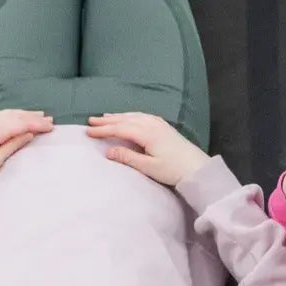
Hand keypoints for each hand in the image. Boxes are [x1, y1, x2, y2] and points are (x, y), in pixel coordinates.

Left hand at [0, 109, 52, 185]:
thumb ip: (13, 145)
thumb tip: (29, 134)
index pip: (22, 124)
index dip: (38, 125)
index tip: (52, 127)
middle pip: (16, 116)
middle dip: (33, 117)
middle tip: (49, 119)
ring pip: (8, 114)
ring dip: (23, 114)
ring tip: (37, 115)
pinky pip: (0, 115)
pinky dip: (11, 115)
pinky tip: (15, 117)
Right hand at [88, 112, 209, 186]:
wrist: (197, 168)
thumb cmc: (173, 170)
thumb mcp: (148, 167)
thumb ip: (127, 157)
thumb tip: (108, 151)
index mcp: (146, 133)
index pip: (119, 128)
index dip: (103, 130)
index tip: (88, 132)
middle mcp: (151, 124)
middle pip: (125, 119)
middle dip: (106, 121)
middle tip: (90, 121)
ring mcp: (158, 123)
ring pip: (133, 116)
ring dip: (117, 116)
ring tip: (103, 117)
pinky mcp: (163, 126)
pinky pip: (141, 116)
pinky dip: (130, 115)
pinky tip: (127, 117)